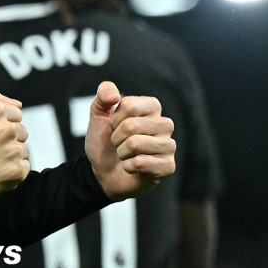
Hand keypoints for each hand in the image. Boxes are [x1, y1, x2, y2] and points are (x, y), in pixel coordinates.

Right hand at [0, 89, 29, 203]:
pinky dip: (13, 170)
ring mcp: (13, 150)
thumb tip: (18, 103)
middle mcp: (7, 129)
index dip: (3, 124)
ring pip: (22, 149)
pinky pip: (24, 166)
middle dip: (9, 138)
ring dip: (11, 154)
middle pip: (21, 131)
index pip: (16, 114)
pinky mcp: (16, 171)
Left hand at [85, 81, 175, 199]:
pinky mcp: (168, 166)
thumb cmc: (105, 141)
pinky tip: (132, 168)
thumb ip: (102, 96)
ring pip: (135, 144)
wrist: (103, 172)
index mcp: (152, 107)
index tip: (114, 126)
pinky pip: (140, 163)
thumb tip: (114, 95)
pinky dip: (128, 166)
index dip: (114, 119)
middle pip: (131, 125)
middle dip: (116, 137)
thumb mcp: (98, 115)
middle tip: (119, 143)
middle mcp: (165, 124)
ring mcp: (169, 145)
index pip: (129, 105)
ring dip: (121, 152)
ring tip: (125, 154)